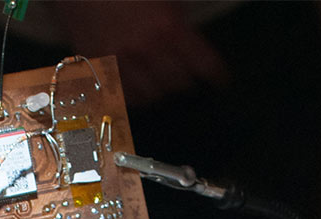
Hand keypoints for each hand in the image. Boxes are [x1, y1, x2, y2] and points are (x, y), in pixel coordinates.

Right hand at [47, 1, 228, 106]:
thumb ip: (179, 19)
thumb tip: (194, 46)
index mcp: (167, 26)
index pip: (203, 63)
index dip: (216, 75)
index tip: (220, 81)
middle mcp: (145, 50)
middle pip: (178, 85)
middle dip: (186, 81)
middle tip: (186, 76)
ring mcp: (121, 63)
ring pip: (152, 96)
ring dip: (160, 90)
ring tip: (162, 82)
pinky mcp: (100, 70)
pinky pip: (124, 97)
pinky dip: (135, 95)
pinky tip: (139, 86)